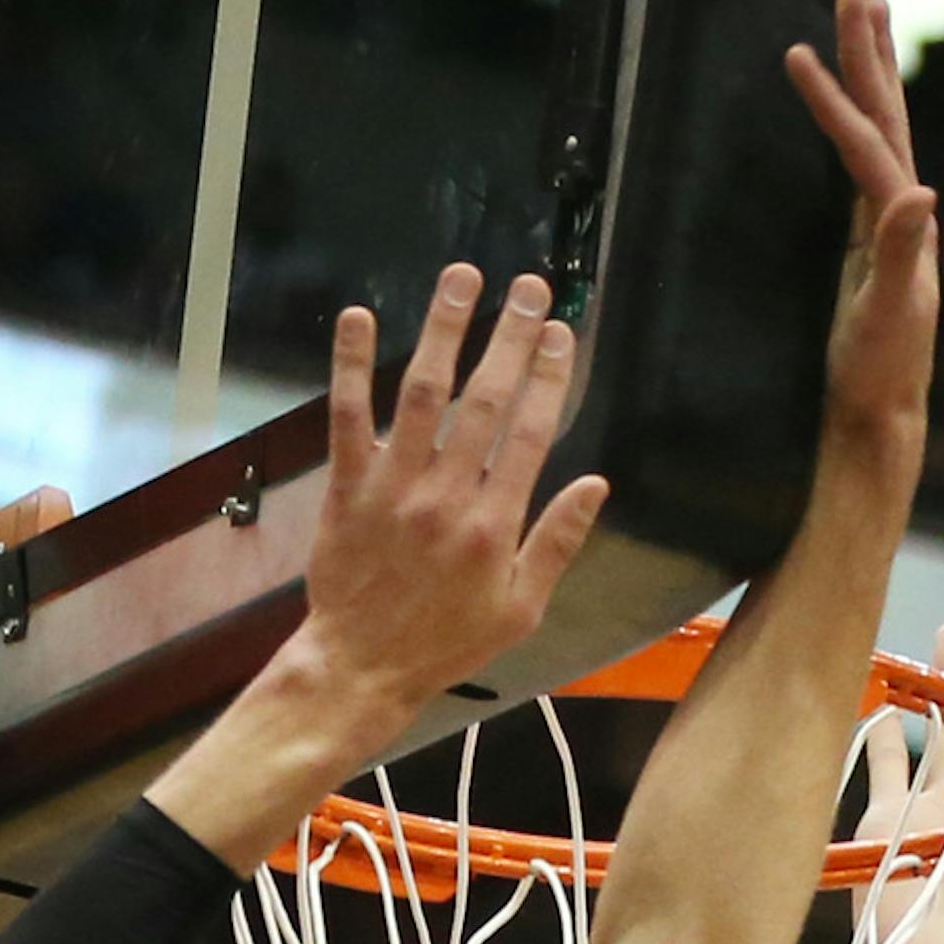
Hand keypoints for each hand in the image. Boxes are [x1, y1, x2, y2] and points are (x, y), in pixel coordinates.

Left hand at [299, 265, 608, 739]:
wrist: (362, 665)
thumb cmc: (446, 641)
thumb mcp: (520, 609)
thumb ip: (556, 543)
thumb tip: (595, 485)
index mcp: (495, 525)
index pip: (530, 433)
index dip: (548, 377)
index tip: (559, 332)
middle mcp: (447, 496)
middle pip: (485, 401)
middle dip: (509, 337)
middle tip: (527, 287)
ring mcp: (394, 487)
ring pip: (423, 394)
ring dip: (444, 331)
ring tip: (461, 278)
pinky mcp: (348, 488)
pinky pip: (348, 418)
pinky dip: (350, 366)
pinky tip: (357, 317)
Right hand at [784, 0, 939, 465]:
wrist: (880, 419)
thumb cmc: (878, 375)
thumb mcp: (888, 317)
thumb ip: (903, 254)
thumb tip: (924, 192)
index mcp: (905, 225)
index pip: (869, 145)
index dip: (836, 99)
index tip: (798, 52)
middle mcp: (906, 216)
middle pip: (889, 118)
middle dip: (870, 55)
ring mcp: (892, 227)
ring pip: (885, 133)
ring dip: (874, 77)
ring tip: (867, 23)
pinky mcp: (872, 245)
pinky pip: (866, 164)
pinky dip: (860, 125)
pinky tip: (851, 116)